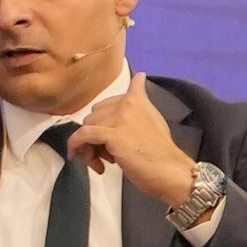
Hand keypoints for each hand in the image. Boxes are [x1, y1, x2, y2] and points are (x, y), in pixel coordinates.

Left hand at [65, 73, 198, 211]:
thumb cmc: (161, 152)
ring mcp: (119, 118)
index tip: (105, 138)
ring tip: (103, 162)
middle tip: (106, 155)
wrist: (170, 171)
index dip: (102, 122)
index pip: (105, 104)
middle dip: (95, 135)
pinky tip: (78, 156)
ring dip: (89, 146)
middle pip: (93, 116)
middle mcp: (126, 103)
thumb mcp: (152, 118)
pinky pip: (83, 135)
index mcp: (136, 99)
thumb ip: (140, 103)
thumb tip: (139, 75)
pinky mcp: (112, 134)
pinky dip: (75, 145)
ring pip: (87, 127)